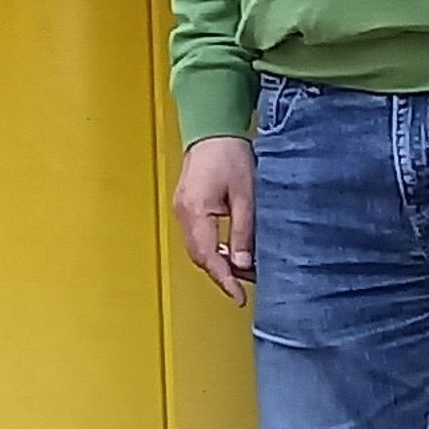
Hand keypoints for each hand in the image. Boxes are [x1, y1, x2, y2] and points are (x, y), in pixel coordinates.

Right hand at [174, 136, 254, 304]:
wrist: (213, 130)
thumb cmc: (230, 155)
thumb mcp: (245, 195)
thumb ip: (243, 231)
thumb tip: (243, 264)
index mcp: (196, 212)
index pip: (209, 257)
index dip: (225, 280)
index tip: (239, 297)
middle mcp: (183, 214)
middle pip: (200, 257)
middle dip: (222, 274)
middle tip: (246, 284)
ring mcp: (181, 210)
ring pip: (198, 249)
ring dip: (219, 262)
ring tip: (243, 269)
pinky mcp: (186, 206)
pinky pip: (197, 236)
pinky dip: (213, 249)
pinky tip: (231, 250)